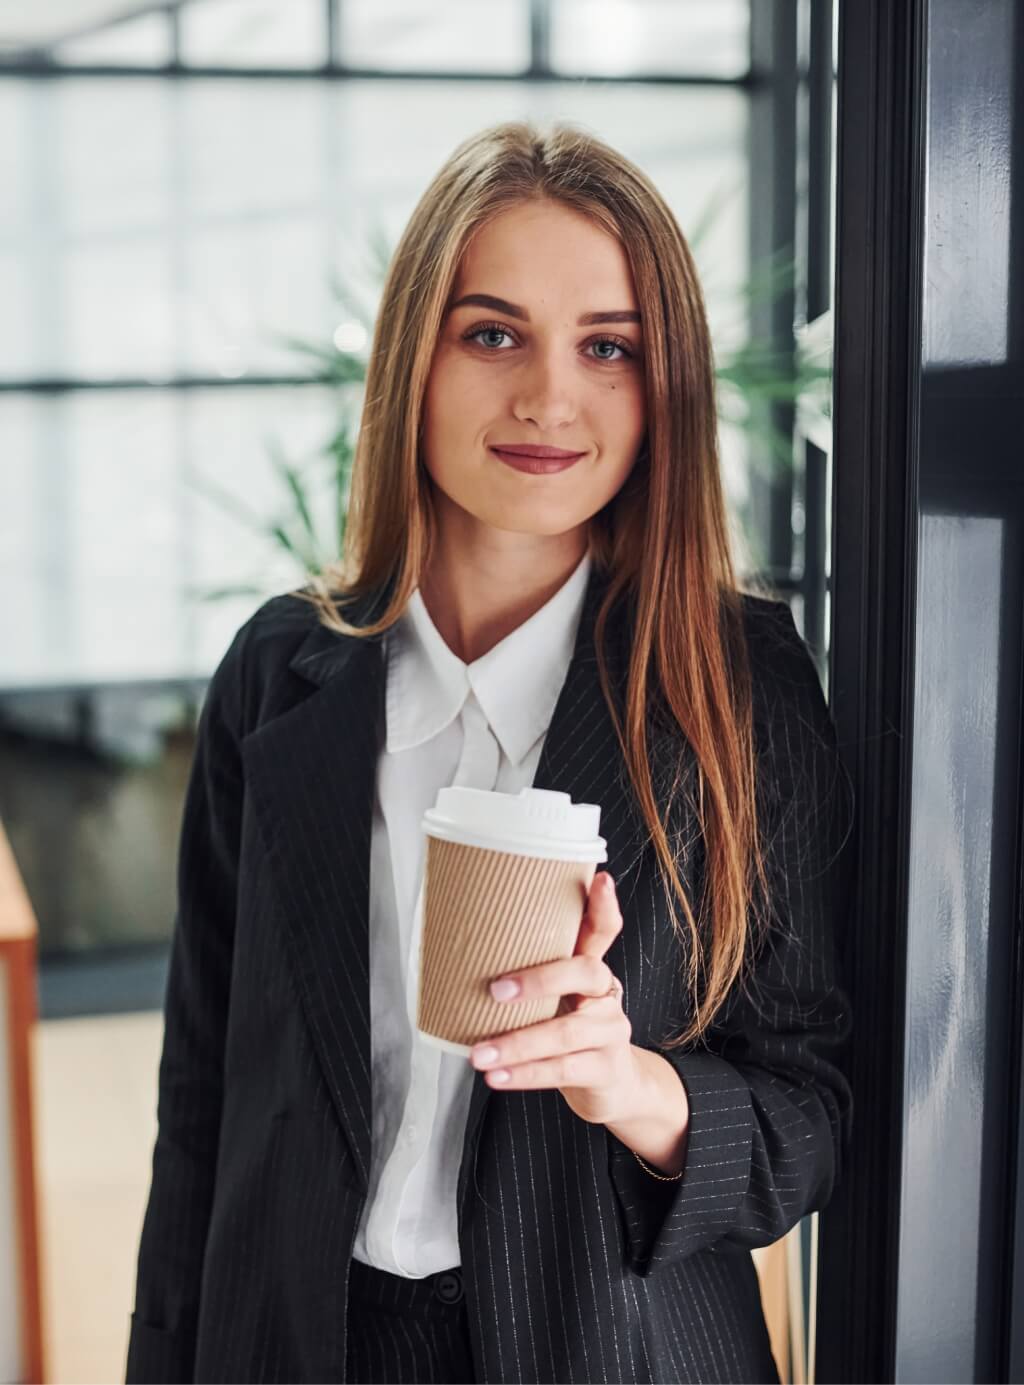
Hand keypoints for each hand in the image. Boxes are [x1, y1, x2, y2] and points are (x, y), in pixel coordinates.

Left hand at [468, 871, 643, 1126]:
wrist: (613, 1086)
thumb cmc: (568, 1030)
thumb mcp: (558, 998)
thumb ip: (528, 975)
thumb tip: (458, 952)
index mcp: (591, 969)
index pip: (604, 929)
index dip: (603, 906)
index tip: (599, 880)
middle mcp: (606, 993)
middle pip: (585, 972)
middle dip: (540, 979)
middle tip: (495, 990)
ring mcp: (610, 1031)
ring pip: (566, 1032)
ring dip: (517, 1044)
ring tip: (479, 1055)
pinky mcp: (605, 1068)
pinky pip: (564, 1069)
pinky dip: (527, 1074)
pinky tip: (499, 1077)